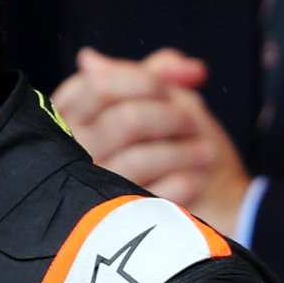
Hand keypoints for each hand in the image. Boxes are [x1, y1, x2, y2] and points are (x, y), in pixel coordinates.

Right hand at [53, 47, 251, 231]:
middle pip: (125, 121)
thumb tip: (155, 62)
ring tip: (205, 153)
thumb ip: (157, 71)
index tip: (182, 82)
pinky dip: (184, 182)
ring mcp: (94, 188)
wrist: (210, 200)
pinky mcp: (118, 220)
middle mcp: (75, 150)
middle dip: (172, 117)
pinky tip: (195, 180)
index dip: (145, 80)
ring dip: (183, 153)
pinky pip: (154, 195)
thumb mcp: (167, 97)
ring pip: (140, 159)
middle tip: (193, 124)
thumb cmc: (179, 142)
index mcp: (74, 115)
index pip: (97, 86)